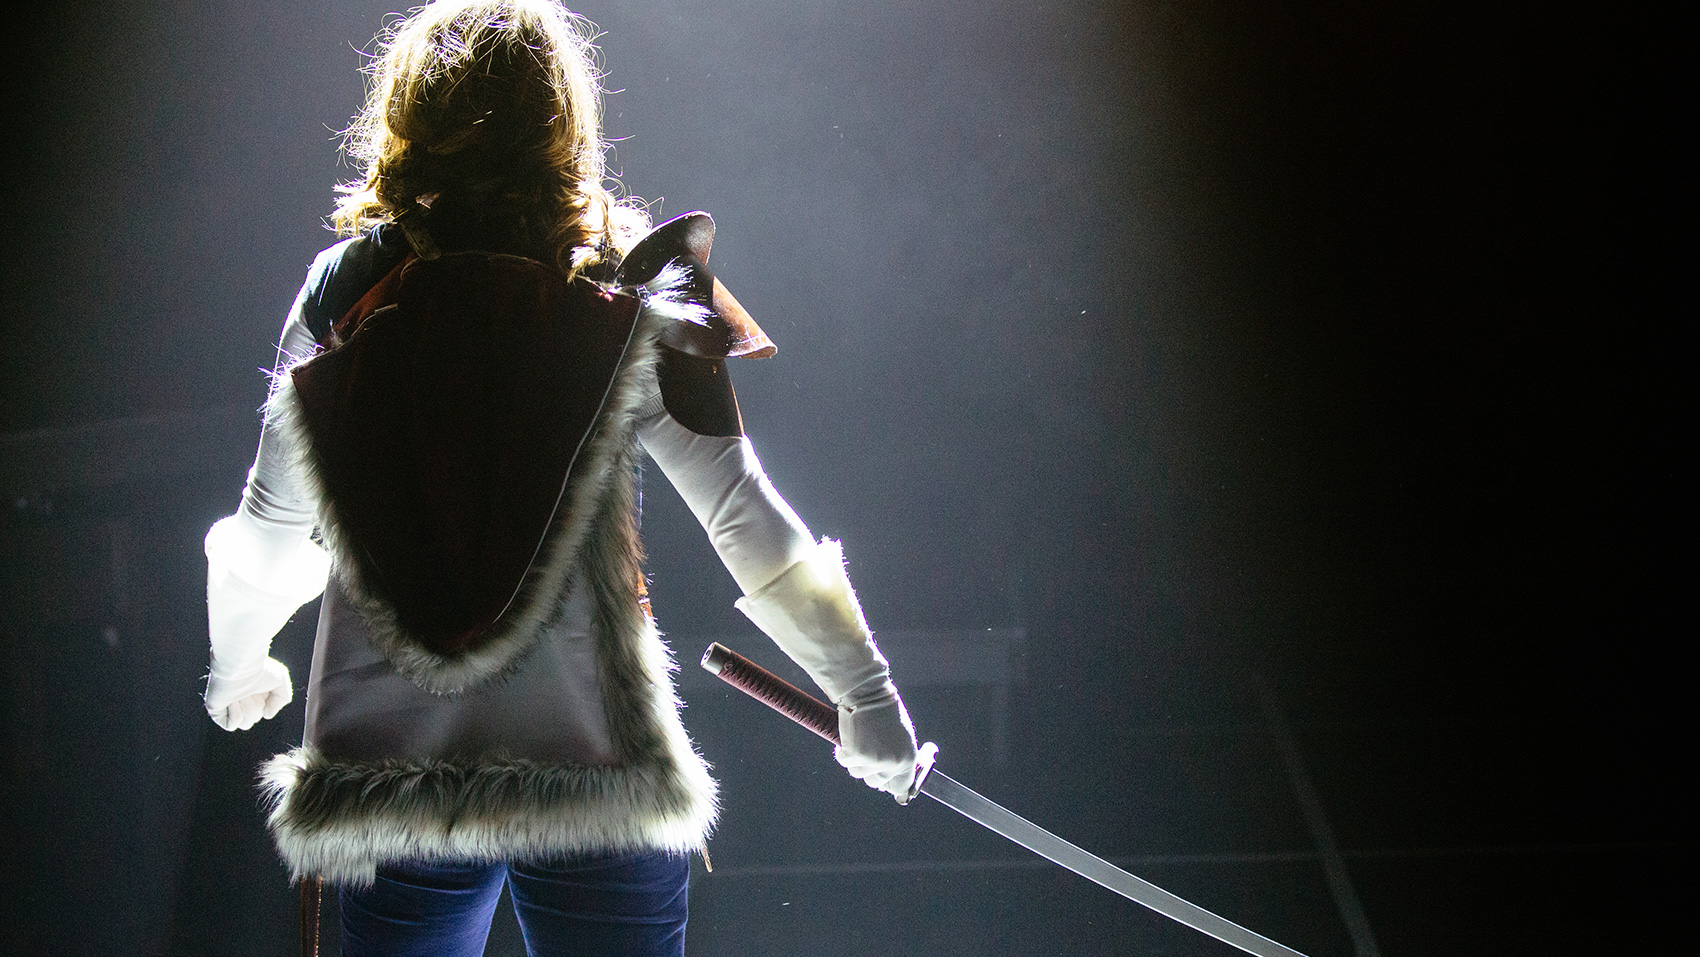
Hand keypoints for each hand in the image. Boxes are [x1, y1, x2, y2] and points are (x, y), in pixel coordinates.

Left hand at [205, 656, 292, 730]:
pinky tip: (232, 700)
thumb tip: (267, 715)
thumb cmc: (260, 668)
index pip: (262, 711)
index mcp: (252, 693)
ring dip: (247, 709)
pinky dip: (235, 714)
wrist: (240, 664)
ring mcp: (226, 705)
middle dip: (256, 706)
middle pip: (255, 719)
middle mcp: (239, 700)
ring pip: (245, 724)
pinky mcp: (215, 710)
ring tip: (241, 694)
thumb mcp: (281, 681)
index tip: (261, 687)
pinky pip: (231, 725)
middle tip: (250, 690)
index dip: (265, 702)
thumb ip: (282, 699)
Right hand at [835, 678, 919, 802]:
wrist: (868, 692)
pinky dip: (842, 751)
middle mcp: (893, 763)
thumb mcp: (901, 736)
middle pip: (876, 783)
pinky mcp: (855, 755)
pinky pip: (844, 761)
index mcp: (908, 758)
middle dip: (868, 770)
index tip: (883, 781)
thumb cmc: (885, 710)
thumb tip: (886, 778)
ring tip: (859, 738)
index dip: (890, 784)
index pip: (901, 786)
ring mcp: (874, 761)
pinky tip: (848, 736)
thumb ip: (897, 756)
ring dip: (855, 759)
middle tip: (865, 752)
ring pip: (858, 773)